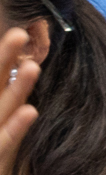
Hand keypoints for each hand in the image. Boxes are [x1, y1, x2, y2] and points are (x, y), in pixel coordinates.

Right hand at [0, 31, 39, 174]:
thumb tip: (24, 82)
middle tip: (19, 32)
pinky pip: (4, 143)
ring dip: (16, 88)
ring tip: (34, 67)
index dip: (2, 56)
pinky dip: (16, 127)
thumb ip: (8, 100)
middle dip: (3, 58)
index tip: (21, 31)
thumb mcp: (1, 130)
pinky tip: (31, 110)